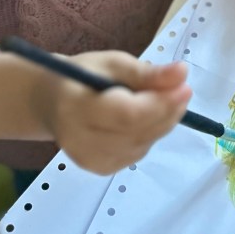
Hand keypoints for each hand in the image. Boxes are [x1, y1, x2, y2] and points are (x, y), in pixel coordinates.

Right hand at [33, 51, 191, 174]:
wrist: (50, 104)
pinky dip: (150, 134)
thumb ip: (145, 73)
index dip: (160, 104)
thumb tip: (182, 73)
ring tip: (163, 99)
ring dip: (161, 122)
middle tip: (183, 90)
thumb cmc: (80, 76)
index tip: (184, 86)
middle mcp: (81, 142)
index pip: (126, 115)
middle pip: (137, 132)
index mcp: (76, 108)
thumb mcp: (111, 63)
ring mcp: (91, 161)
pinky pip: (138, 151)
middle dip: (167, 111)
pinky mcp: (101, 170)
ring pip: (143, 144)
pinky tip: (145, 118)